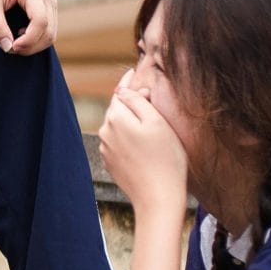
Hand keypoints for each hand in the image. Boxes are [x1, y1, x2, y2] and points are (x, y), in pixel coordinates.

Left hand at [0, 0, 58, 54]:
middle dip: (30, 46)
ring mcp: (50, 3)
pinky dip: (36, 39)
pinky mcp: (49, 8)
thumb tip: (7, 48)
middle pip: (49, 32)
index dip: (28, 40)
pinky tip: (19, 34)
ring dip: (33, 45)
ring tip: (12, 43)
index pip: (40, 22)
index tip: (11, 47)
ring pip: (51, 34)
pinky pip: (49, 30)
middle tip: (9, 48)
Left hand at [99, 77, 189, 218]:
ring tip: (145, 120)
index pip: (121, 93)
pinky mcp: (111, 163)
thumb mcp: (157, 123)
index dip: (129, 82)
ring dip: (128, 121)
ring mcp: (106, 149)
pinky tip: (142, 143)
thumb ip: (139, 102)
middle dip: (129, 102)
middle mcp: (105, 132)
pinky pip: (118, 143)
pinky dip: (127, 137)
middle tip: (145, 94)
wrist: (158, 198)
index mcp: (116, 118)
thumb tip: (127, 90)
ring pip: (117, 126)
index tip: (133, 72)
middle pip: (117, 109)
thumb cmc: (165, 159)